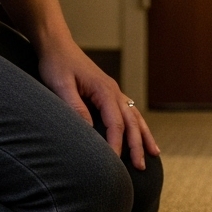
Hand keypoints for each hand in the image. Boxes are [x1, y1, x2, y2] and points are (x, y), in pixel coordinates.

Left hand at [38, 34, 159, 168]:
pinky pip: (128, 111)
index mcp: (105, 90)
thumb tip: (89, 133)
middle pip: (131, 122)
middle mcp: (114, 91)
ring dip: (144, 136)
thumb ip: (76, 108)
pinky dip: (137, 125)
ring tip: (154, 153)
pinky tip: (140, 133)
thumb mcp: (61, 86)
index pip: (116, 123)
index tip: (114, 164)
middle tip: (140, 167)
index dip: (116, 145)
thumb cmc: (57, 65)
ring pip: (135, 116)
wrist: (57, 45)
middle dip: (137, 145)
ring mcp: (113, 91)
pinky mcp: (107, 92)